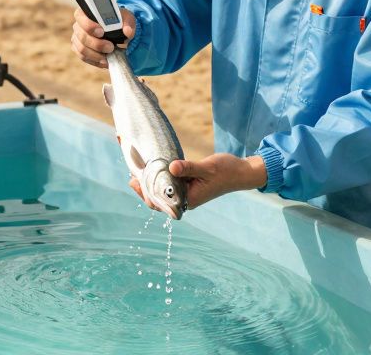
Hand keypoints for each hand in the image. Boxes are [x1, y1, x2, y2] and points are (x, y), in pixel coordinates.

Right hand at [71, 7, 136, 68]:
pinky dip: (95, 61)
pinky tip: (105, 61)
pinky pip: (83, 57)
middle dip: (97, 44)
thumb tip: (128, 32)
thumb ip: (128, 23)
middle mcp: (79, 25)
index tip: (101, 32)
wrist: (116, 30)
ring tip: (109, 55)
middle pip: (82, 36)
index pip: (80, 16)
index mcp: (86, 12)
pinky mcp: (79, 50)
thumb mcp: (126, 18)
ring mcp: (77, 38)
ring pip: (82, 49)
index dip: (88, 25)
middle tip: (111, 47)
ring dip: (96, 55)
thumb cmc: (118, 21)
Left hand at [129, 153, 268, 210]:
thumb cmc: (226, 171)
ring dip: (150, 184)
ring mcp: (187, 193)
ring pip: (163, 192)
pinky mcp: (188, 185)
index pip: (161, 203)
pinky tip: (151, 169)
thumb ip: (189, 168)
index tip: (135, 181)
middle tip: (131, 176)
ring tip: (136, 172)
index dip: (145, 194)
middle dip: (144, 189)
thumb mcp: (207, 168)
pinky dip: (160, 178)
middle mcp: (185, 199)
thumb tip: (172, 168)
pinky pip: (170, 185)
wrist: (240, 172)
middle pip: (159, 200)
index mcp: (189, 200)